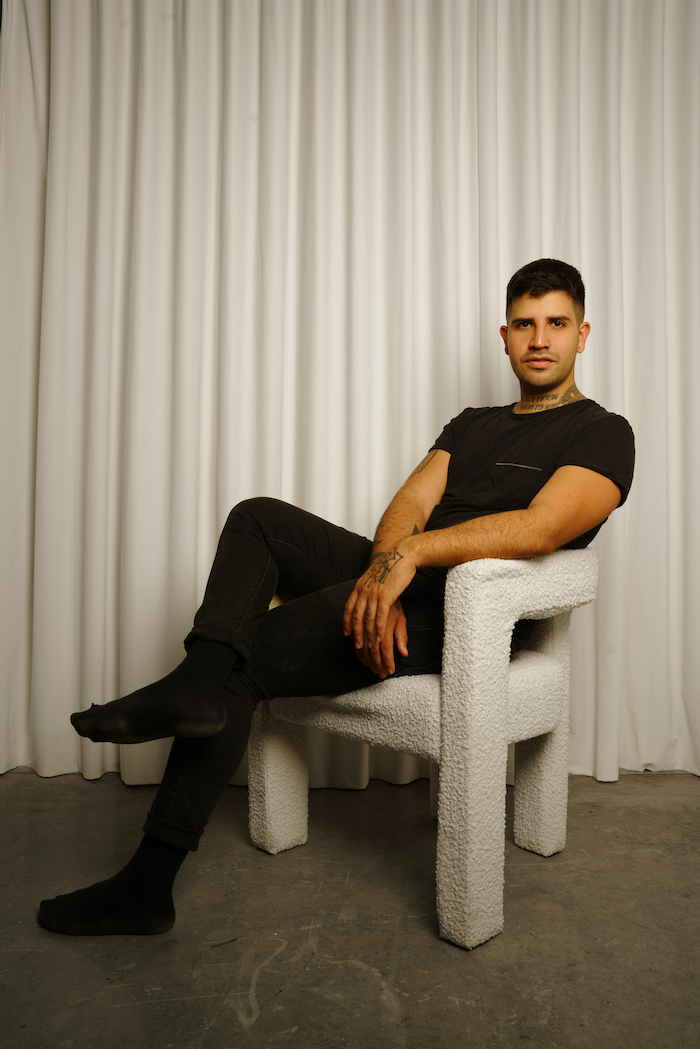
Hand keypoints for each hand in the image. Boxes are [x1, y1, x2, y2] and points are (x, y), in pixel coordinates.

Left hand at [342, 542, 415, 677]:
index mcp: (359, 586)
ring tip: (369, 647)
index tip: (346, 633)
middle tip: (357, 646)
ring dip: (367, 635)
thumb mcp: (375, 578)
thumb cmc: (391, 566)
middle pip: (356, 616)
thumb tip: (369, 598)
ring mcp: (374, 593)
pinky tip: (379, 638)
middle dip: (356, 633)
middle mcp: (363, 590)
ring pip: (368, 619)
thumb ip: (370, 589)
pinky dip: (378, 629)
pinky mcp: (386, 596)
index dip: (346, 622)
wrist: (402, 554)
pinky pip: (380, 617)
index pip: (348, 607)